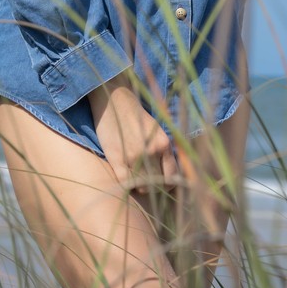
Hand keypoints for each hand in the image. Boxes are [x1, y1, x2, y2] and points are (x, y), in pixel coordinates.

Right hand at [88, 73, 178, 191]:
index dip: (168, 185)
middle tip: (147, 181)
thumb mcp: (157, 131)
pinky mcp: (116, 158)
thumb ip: (165, 151)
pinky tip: (125, 177)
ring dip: (140, 186)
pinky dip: (127, 184)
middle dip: (153, 186)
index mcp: (164, 144)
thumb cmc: (136, 116)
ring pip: (142, 187)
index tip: (163, 185)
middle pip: (157, 185)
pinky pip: (125, 183)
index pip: (172, 177)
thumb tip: (172, 176)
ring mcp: (133, 156)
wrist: (114, 101)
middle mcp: (151, 152)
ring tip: (135, 176)